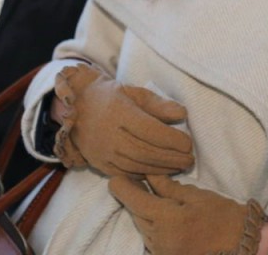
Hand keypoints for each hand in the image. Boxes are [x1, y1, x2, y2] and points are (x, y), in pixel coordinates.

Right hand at [51, 63, 193, 177]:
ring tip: (180, 167)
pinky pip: (125, 174)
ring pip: (136, 165)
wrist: (77, 107)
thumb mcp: (134, 92)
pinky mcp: (100, 164)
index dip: (171, 140)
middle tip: (190, 160)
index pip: (150, 130)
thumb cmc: (111, 97)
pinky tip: (161, 173)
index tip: (189, 144)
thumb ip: (158, 104)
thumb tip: (182, 114)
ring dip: (162, 169)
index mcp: (119, 112)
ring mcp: (103, 152)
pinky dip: (145, 175)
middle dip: (171, 158)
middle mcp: (109, 134)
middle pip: (145, 151)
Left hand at [109, 174, 267, 254]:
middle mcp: (159, 240)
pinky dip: (150, 225)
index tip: (113, 178)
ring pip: (142, 227)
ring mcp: (162, 251)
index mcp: (167, 220)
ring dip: (141, 212)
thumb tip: (149, 174)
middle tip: (131, 180)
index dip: (123, 188)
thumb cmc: (223, 216)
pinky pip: (151, 238)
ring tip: (145, 194)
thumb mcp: (197, 196)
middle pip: (137, 215)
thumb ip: (169, 187)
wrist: (241, 244)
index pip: (136, 202)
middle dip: (133, 198)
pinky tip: (156, 214)